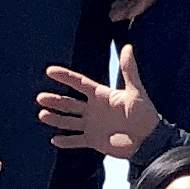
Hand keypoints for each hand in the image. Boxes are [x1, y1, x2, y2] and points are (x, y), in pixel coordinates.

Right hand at [37, 49, 161, 158]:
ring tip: (42, 115)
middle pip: (69, 103)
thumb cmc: (145, 114)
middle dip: (55, 100)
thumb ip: (129, 70)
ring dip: (56, 119)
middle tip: (40, 97)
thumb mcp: (136, 91)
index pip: (79, 83)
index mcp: (101, 95)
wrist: (149, 140)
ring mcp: (92, 125)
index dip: (65, 76)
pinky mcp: (94, 140)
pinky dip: (66, 141)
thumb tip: (128, 46)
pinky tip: (54, 140)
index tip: (49, 70)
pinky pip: (76, 140)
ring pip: (69, 121)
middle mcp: (93, 109)